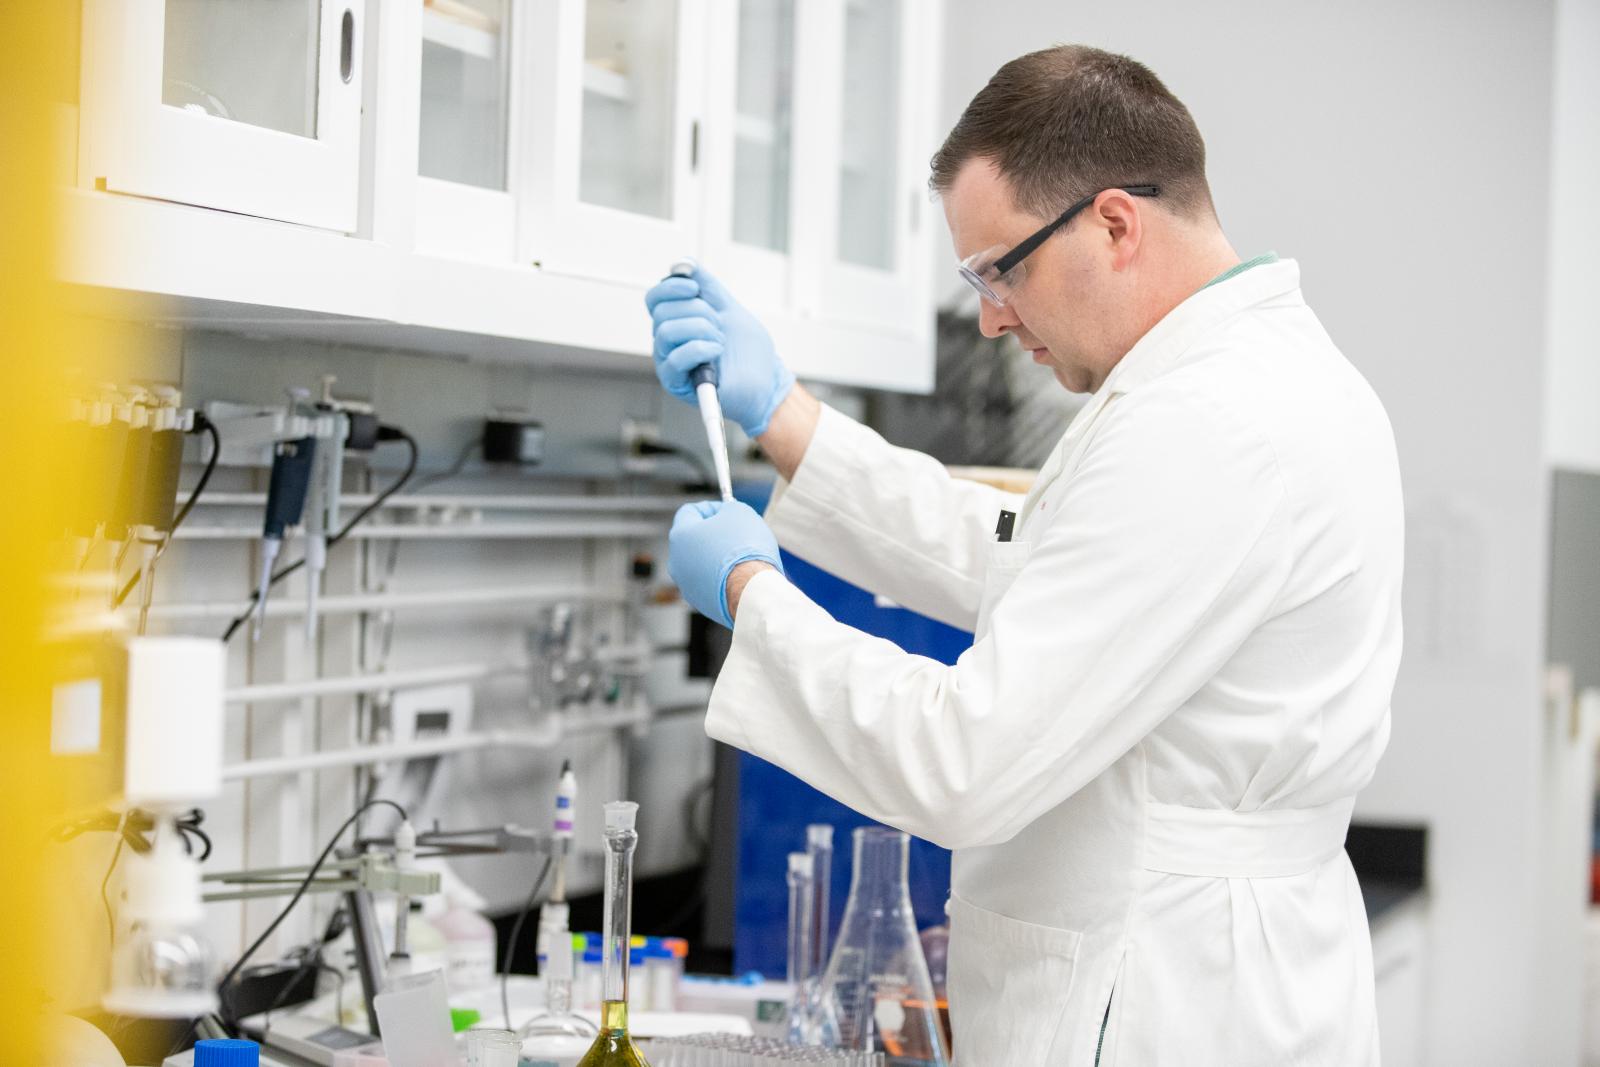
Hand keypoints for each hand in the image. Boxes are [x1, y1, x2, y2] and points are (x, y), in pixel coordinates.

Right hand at [644, 265, 796, 437]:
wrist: (765, 383)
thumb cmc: (748, 353)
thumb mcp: (730, 310)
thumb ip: (708, 287)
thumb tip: (686, 263)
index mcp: (677, 322)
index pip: (655, 299)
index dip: (671, 287)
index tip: (695, 288)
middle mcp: (668, 341)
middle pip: (661, 311)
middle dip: (698, 311)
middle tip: (719, 325)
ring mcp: (669, 362)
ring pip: (665, 331)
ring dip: (701, 330)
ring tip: (720, 342)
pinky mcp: (676, 382)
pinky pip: (675, 358)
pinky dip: (701, 349)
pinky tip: (717, 353)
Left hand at [668, 500, 782, 627]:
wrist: (751, 591)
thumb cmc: (744, 550)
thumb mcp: (740, 513)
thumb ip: (728, 508)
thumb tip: (727, 512)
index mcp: (680, 535)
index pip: (690, 511)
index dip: (710, 507)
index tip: (727, 511)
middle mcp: (677, 561)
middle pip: (694, 539)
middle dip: (714, 534)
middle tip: (736, 533)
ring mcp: (686, 585)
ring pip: (701, 563)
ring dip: (718, 557)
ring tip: (741, 557)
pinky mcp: (700, 602)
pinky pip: (710, 583)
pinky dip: (722, 578)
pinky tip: (740, 576)